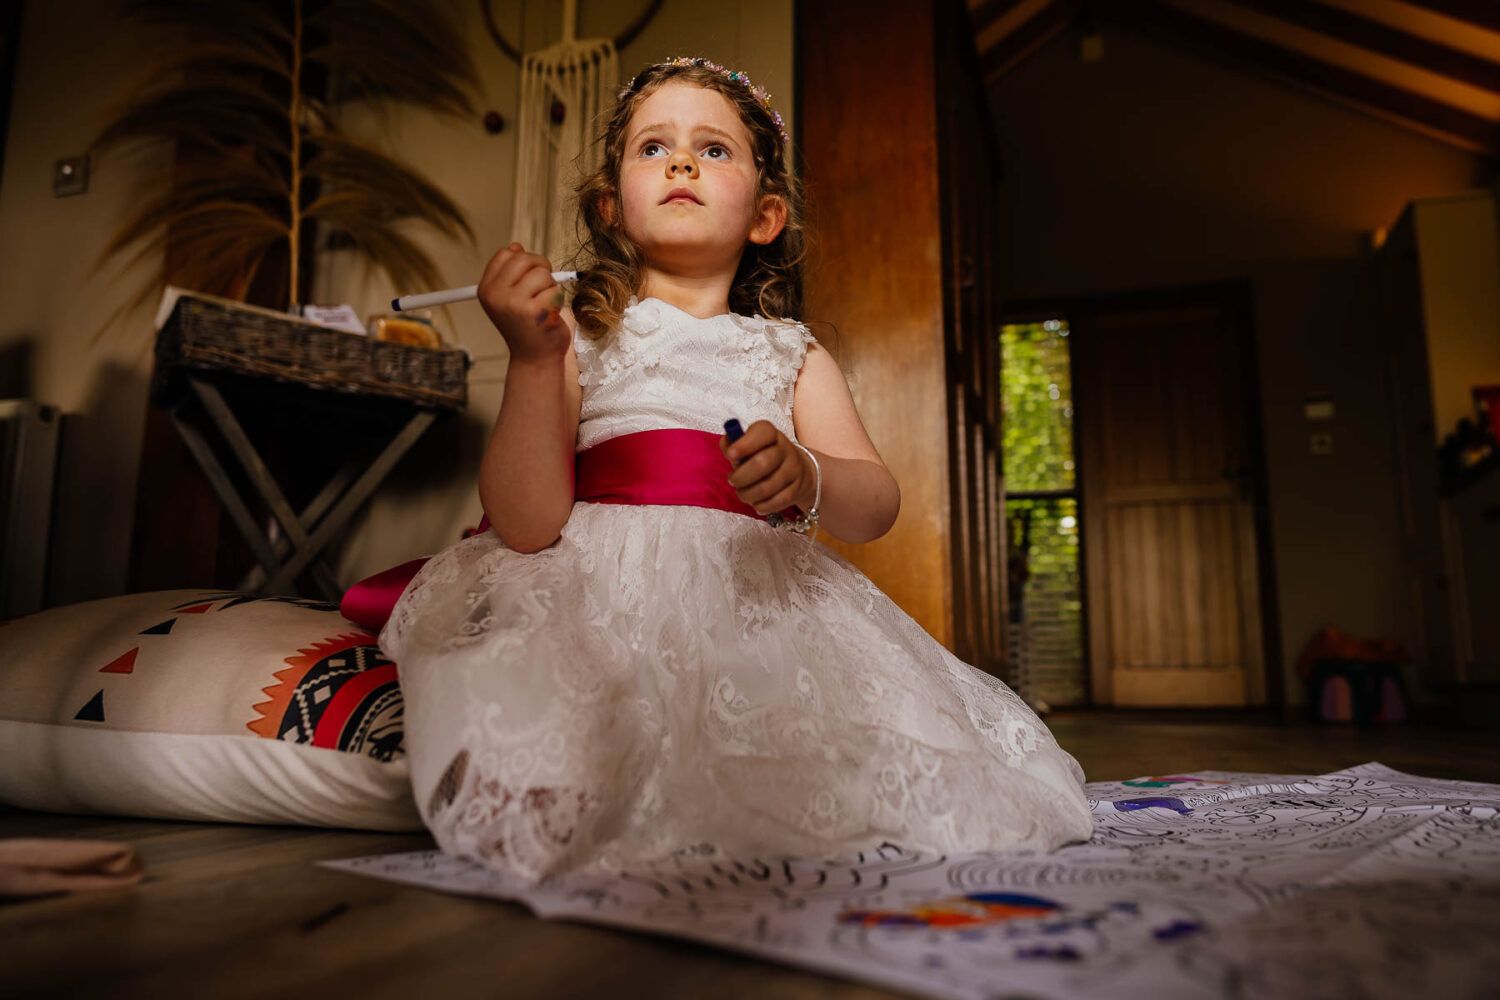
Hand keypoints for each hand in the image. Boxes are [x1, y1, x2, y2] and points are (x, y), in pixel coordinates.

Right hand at [477, 242, 570, 361]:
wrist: (535, 358)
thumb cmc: (527, 325)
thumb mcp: (512, 296)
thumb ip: (512, 272)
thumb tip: (515, 246)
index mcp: (486, 289)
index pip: (506, 254)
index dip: (523, 261)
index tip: (528, 278)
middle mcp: (495, 295)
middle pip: (524, 258)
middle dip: (540, 269)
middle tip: (542, 289)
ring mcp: (513, 303)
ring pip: (543, 273)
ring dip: (550, 288)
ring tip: (543, 306)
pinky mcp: (534, 312)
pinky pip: (554, 290)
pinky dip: (557, 302)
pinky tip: (549, 316)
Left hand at [721, 420, 814, 514]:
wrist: (798, 470)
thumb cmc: (764, 456)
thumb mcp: (749, 446)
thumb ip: (733, 444)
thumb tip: (726, 444)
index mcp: (771, 434)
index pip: (763, 432)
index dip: (745, 444)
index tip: (730, 455)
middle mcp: (785, 449)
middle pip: (763, 463)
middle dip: (741, 476)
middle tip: (733, 480)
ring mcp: (793, 469)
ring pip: (767, 487)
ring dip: (748, 494)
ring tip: (743, 493)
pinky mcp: (797, 489)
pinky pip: (776, 502)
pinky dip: (761, 506)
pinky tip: (756, 502)